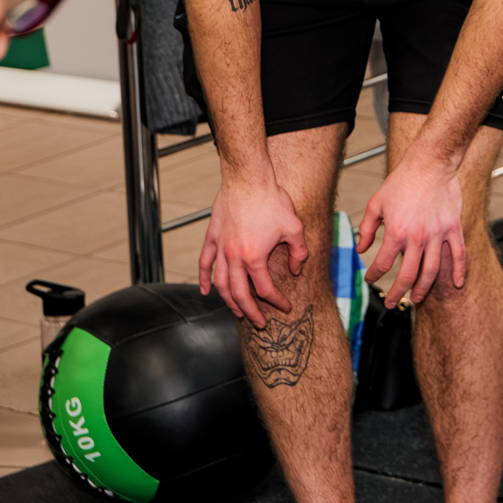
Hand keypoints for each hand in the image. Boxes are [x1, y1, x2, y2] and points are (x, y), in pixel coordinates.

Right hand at [198, 173, 307, 327]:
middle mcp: (234, 257)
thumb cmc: (273, 201)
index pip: (265, 289)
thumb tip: (296, 271)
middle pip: (239, 294)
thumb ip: (299, 253)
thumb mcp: (295, 228)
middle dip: (251, 312)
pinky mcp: (212, 238)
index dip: (276, 301)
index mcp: (255, 257)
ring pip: (221, 283)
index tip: (284, 307)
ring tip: (238, 312)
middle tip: (260, 323)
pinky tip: (206, 291)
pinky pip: (204, 263)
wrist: (249, 179)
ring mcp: (221, 248)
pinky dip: (204, 279)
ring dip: (229, 301)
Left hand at [359, 144, 468, 305]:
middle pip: (407, 275)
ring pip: (431, 271)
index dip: (374, 275)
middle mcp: (417, 237)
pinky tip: (457, 283)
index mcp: (396, 232)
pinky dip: (459, 271)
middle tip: (392, 301)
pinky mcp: (453, 228)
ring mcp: (438, 234)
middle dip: (397, 292)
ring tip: (416, 298)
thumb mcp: (376, 203)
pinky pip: (458, 254)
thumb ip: (366, 228)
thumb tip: (361, 248)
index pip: (383, 263)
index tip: (370, 279)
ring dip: (423, 289)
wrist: (430, 164)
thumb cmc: (403, 180)